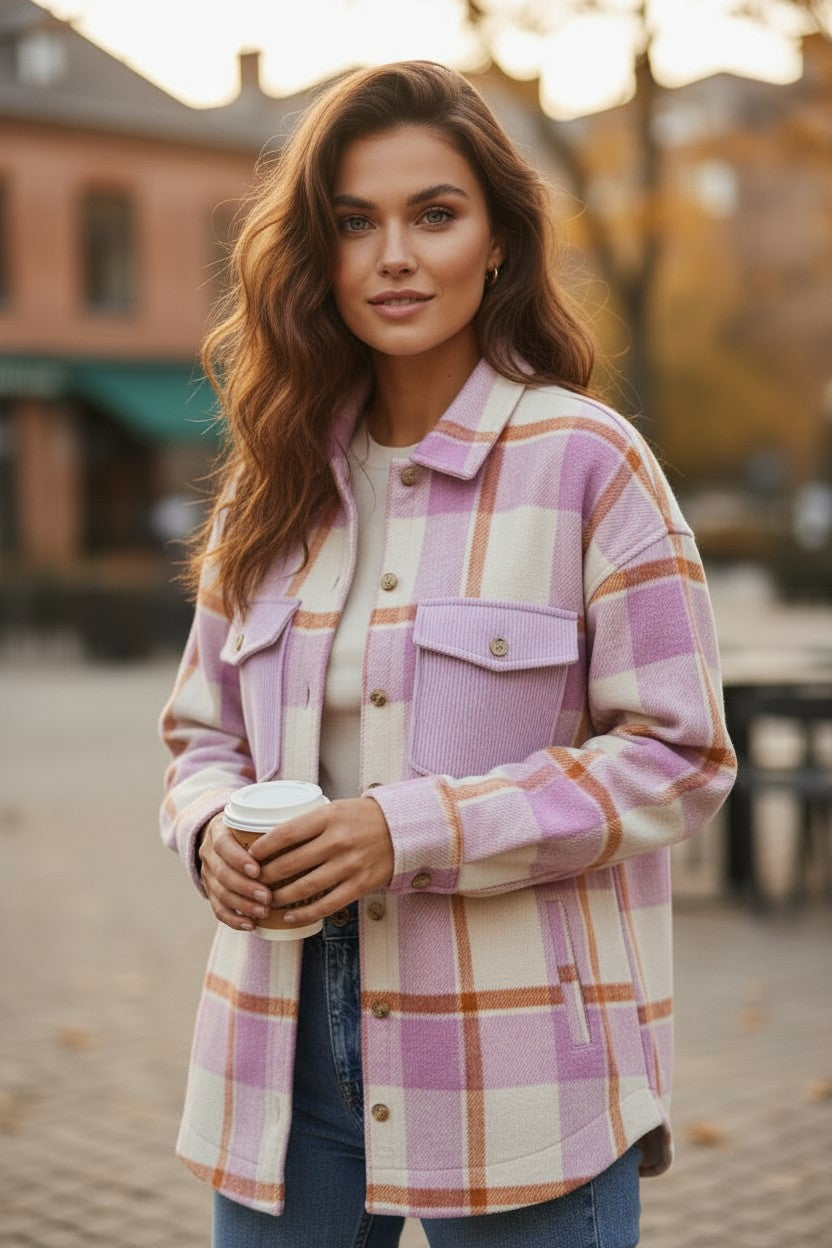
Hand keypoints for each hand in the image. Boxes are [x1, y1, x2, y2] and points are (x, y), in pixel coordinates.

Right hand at [198, 812, 273, 931]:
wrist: (222, 836)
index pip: (223, 845)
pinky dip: (234, 920)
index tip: (258, 870)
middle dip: (245, 888)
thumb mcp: (253, 818)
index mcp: (218, 832)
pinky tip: (251, 924)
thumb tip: (307, 831)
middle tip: (268, 897)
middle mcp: (209, 853)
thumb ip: (272, 825)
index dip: (238, 860)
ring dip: (243, 905)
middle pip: (222, 873)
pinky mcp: (210, 892)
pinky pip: (218, 909)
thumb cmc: (247, 827)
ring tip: (264, 912)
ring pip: (220, 894)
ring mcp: (208, 874)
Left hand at [248, 797, 393, 926]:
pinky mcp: (360, 884)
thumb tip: (272, 838)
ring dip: (280, 897)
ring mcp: (350, 864)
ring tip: (267, 900)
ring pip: (305, 887)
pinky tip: (290, 917)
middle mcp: (338, 841)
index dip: (263, 847)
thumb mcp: (336, 809)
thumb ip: (309, 822)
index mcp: (329, 817)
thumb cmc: (363, 818)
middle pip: (291, 863)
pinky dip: (304, 914)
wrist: (403, 828)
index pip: (286, 833)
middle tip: (253, 882)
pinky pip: (327, 905)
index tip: (250, 856)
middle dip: (266, 875)